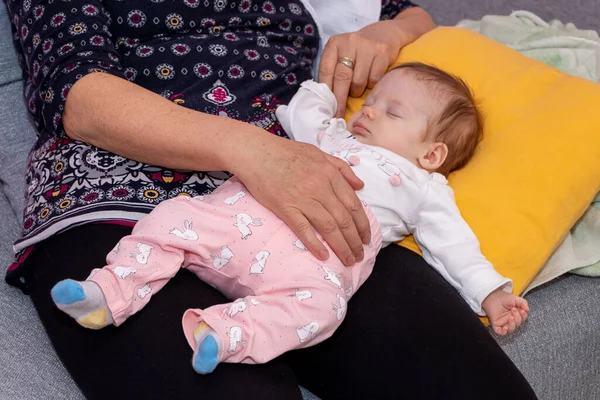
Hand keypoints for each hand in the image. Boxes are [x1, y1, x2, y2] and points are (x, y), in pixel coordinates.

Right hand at [232, 134, 370, 265]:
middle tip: (360, 255)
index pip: (354, 204)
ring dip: (342, 246)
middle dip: (355, 241)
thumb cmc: (286, 152)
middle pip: (344, 219)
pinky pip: (303, 229)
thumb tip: (360, 185)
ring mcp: (302, 198)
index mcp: (329, 173)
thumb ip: (341, 168)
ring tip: (348, 260)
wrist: (256, 152)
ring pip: (329, 227)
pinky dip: (315, 244)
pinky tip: (324, 256)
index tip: (367, 237)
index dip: (363, 224)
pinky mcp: (285, 207)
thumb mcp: (319, 153)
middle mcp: (320, 187)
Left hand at [318, 20, 405, 116]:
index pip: (326, 71)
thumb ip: (333, 72)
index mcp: (334, 44)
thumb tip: (326, 101)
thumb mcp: (341, 56)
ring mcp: (366, 46)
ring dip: (358, 91)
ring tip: (359, 87)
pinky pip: (374, 79)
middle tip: (338, 115)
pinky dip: (371, 85)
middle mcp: (349, 42)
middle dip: (339, 100)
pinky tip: (370, 80)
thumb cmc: (357, 52)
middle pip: (342, 77)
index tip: (325, 109)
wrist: (383, 34)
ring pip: (359, 81)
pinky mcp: (382, 52)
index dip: (326, 92)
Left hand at [482, 289, 528, 335]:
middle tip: (513, 310)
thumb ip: (523, 303)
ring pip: (511, 329)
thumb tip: (527, 310)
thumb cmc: (503, 298)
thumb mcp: (515, 299)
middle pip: (518, 324)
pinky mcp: (496, 325)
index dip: (523, 316)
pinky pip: (501, 332)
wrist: (492, 296)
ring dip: (512, 324)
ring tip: (511, 317)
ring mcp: (503, 322)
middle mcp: (510, 319)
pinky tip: (505, 327)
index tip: (522, 310)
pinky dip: (504, 332)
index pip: (522, 318)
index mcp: (516, 314)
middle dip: (518, 317)